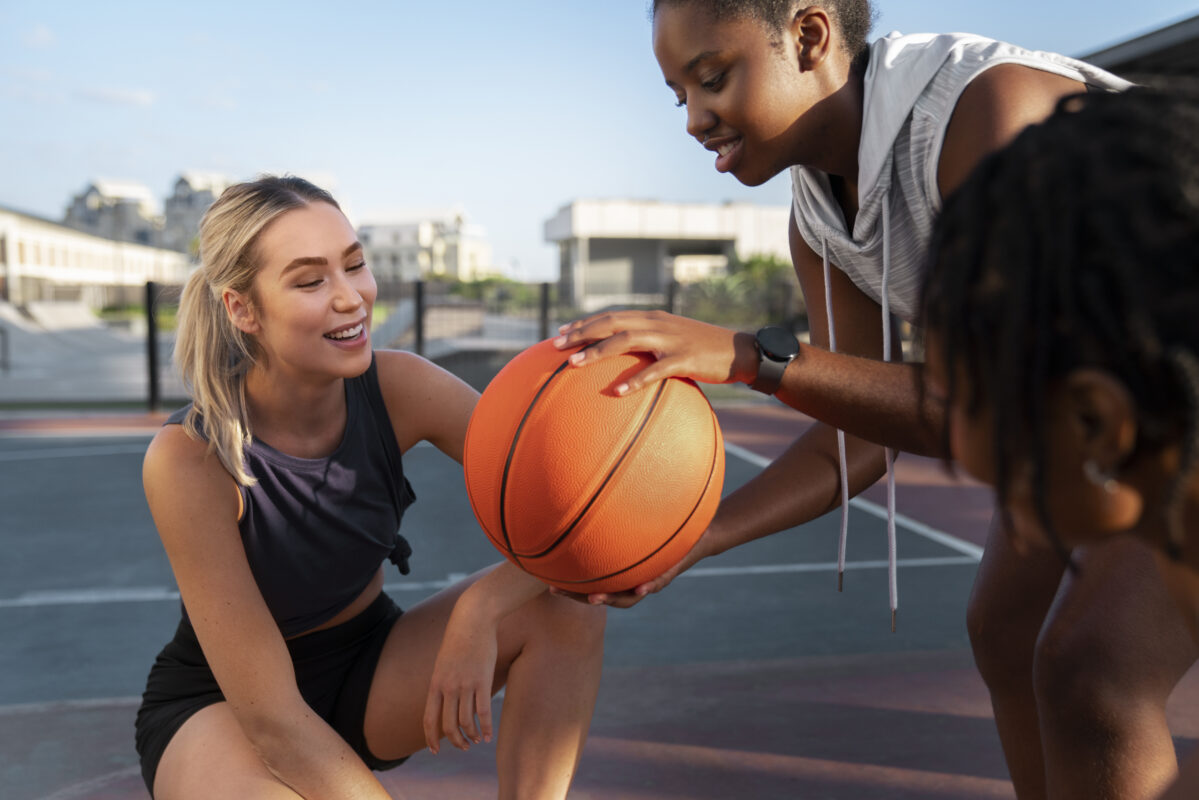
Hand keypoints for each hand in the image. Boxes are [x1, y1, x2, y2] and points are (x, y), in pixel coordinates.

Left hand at [422, 600, 497, 753]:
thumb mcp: (443, 662)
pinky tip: (488, 736)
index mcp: (435, 684)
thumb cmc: (459, 640)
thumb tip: (444, 701)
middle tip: (462, 747)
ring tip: (476, 740)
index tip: (435, 750)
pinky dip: (486, 728)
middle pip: (448, 725)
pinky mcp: (483, 681)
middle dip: (455, 741)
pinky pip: (483, 712)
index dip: (430, 738)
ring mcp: (465, 685)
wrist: (473, 619)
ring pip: (466, 722)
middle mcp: (448, 687)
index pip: (429, 719)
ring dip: (471, 736)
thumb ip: (442, 682)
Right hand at [548, 526, 712, 608]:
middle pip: (605, 595)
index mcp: (623, 572)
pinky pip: (659, 581)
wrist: (699, 532)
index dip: (571, 587)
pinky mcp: (670, 572)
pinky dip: (650, 585)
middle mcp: (634, 579)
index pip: (593, 584)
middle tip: (555, 590)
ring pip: (629, 596)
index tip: (549, 583)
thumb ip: (616, 516)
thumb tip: (588, 495)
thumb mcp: (636, 521)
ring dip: (611, 598)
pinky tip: (641, 585)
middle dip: (580, 596)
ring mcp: (651, 578)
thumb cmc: (665, 525)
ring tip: (594, 598)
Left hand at [554, 310, 756, 394]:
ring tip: (574, 364)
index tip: (560, 333)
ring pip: (626, 340)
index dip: (584, 323)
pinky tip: (617, 392)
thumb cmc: (705, 351)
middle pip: (611, 323)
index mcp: (653, 318)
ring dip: (598, 351)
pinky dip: (635, 380)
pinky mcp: (684, 359)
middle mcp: (657, 323)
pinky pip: (655, 370)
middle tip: (555, 346)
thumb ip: (650, 347)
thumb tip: (625, 364)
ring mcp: (670, 340)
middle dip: (581, 333)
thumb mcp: (674, 342)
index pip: (611, 316)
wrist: (741, 352)